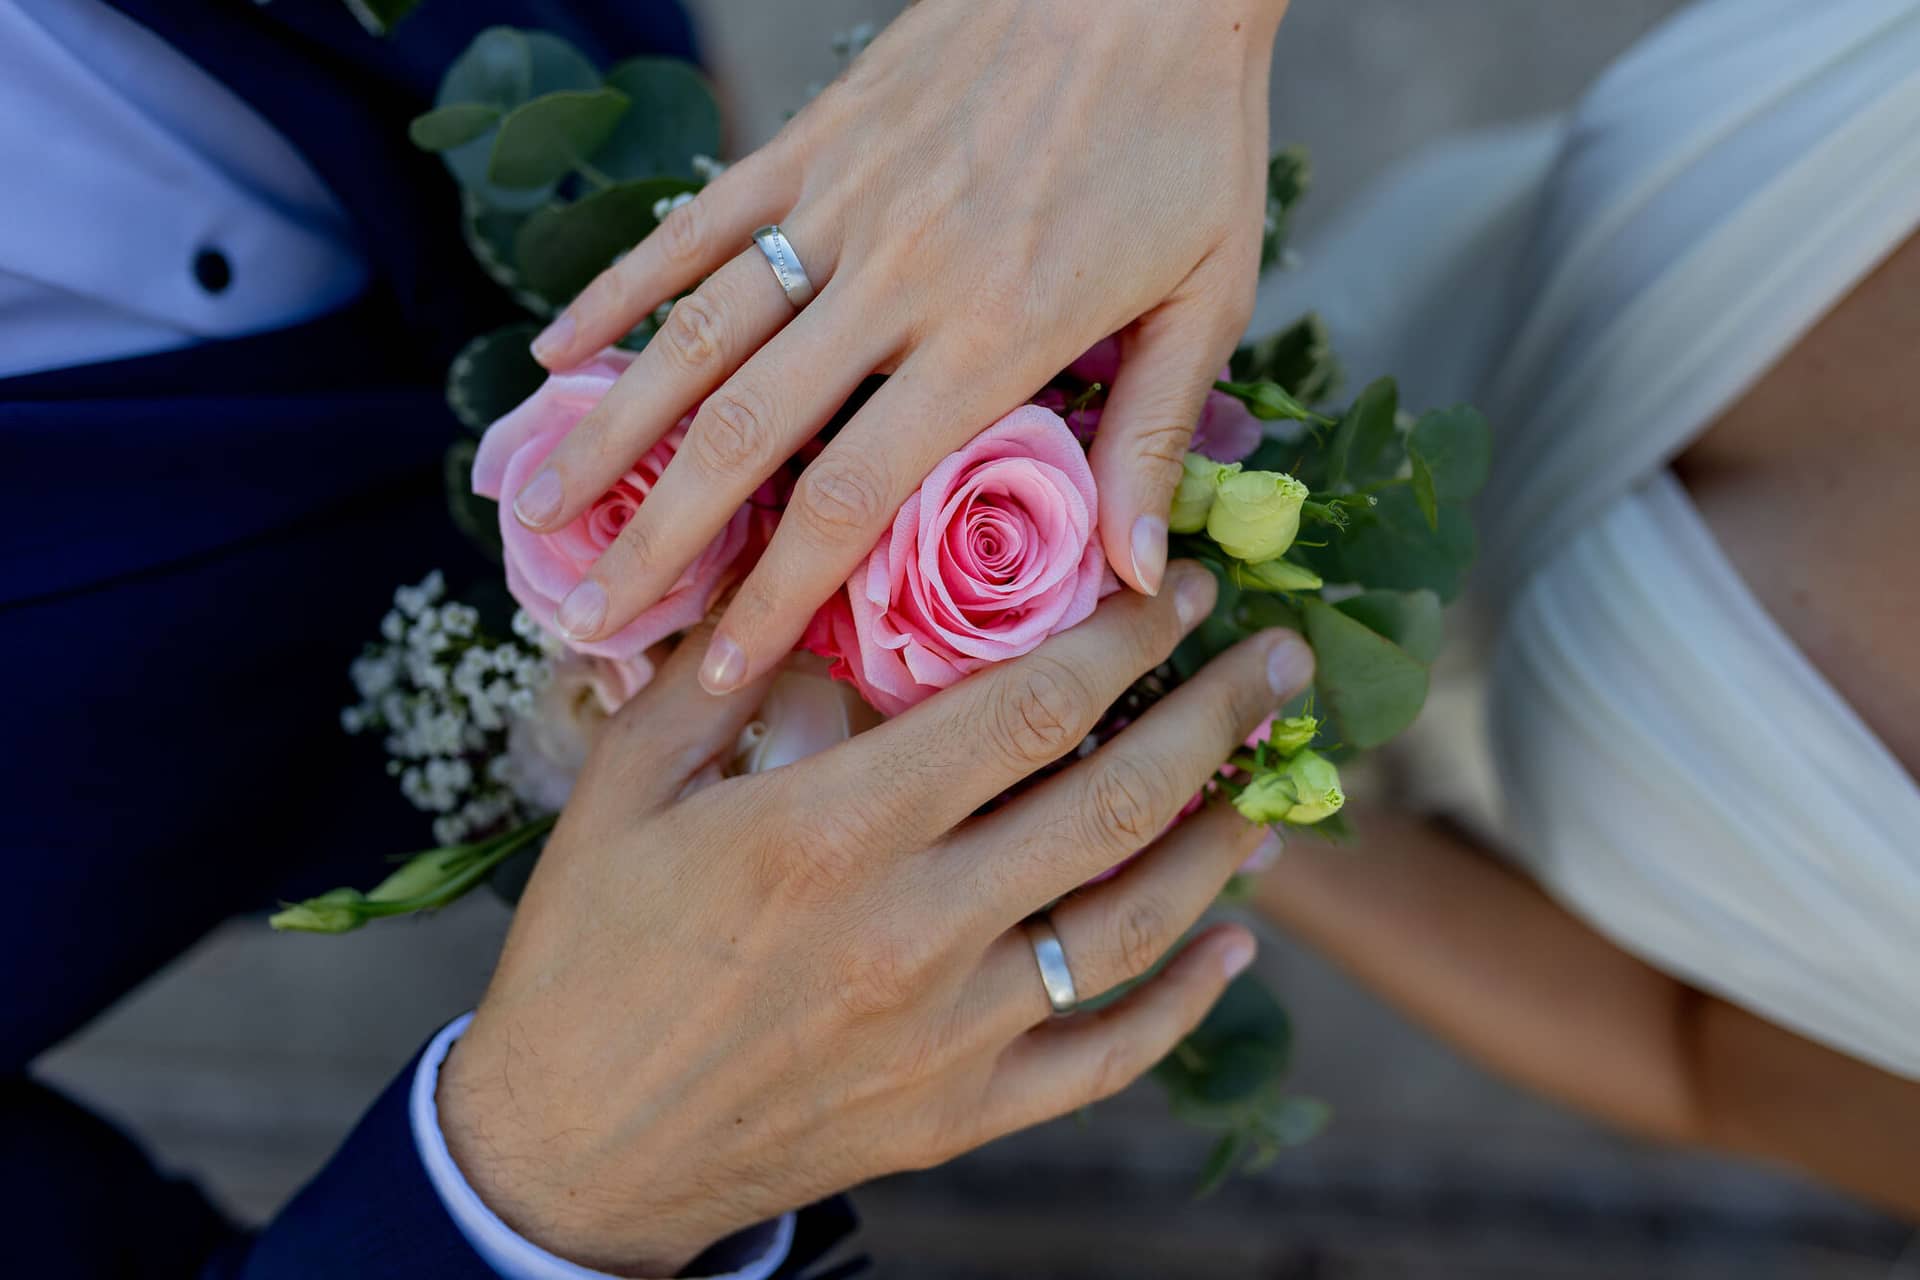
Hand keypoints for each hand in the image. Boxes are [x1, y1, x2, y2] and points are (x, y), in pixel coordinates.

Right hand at [437, 563, 1312, 1273]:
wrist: (572, 1149)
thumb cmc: (588, 955)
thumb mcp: (620, 793)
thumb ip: (715, 677)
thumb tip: (795, 572)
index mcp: (829, 830)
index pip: (1026, 709)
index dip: (1124, 637)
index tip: (1181, 589)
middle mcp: (911, 929)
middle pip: (1111, 803)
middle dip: (1214, 717)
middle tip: (1279, 661)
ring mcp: (949, 1034)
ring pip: (1132, 926)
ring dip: (1220, 845)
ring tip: (1271, 787)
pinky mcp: (961, 1116)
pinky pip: (1106, 1056)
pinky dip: (1185, 1001)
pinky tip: (1234, 946)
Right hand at [515, 0, 1285, 692]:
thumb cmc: (1186, 134)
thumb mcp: (1208, 292)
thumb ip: (1156, 433)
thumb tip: (1137, 576)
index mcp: (992, 336)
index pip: (850, 496)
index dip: (772, 595)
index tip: (716, 668)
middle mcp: (895, 281)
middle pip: (743, 434)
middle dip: (658, 540)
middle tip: (590, 620)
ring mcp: (840, 203)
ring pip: (697, 335)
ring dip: (610, 430)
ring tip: (539, 510)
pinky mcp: (814, 138)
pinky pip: (699, 224)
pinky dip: (622, 288)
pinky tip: (556, 348)